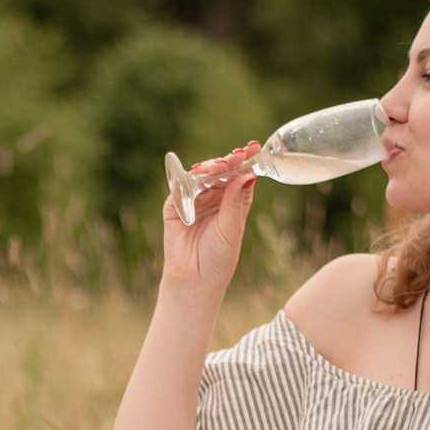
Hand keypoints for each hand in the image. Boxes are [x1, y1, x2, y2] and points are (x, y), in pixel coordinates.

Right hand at [162, 141, 259, 295]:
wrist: (195, 281)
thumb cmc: (218, 259)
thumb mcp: (232, 229)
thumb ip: (236, 201)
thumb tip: (248, 174)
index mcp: (232, 201)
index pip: (239, 175)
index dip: (246, 161)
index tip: (254, 148)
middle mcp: (214, 197)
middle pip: (221, 172)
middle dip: (228, 161)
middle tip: (237, 155)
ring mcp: (194, 200)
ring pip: (201, 176)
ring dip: (210, 167)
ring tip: (220, 165)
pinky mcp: (175, 206)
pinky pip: (180, 187)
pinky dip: (187, 179)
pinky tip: (198, 174)